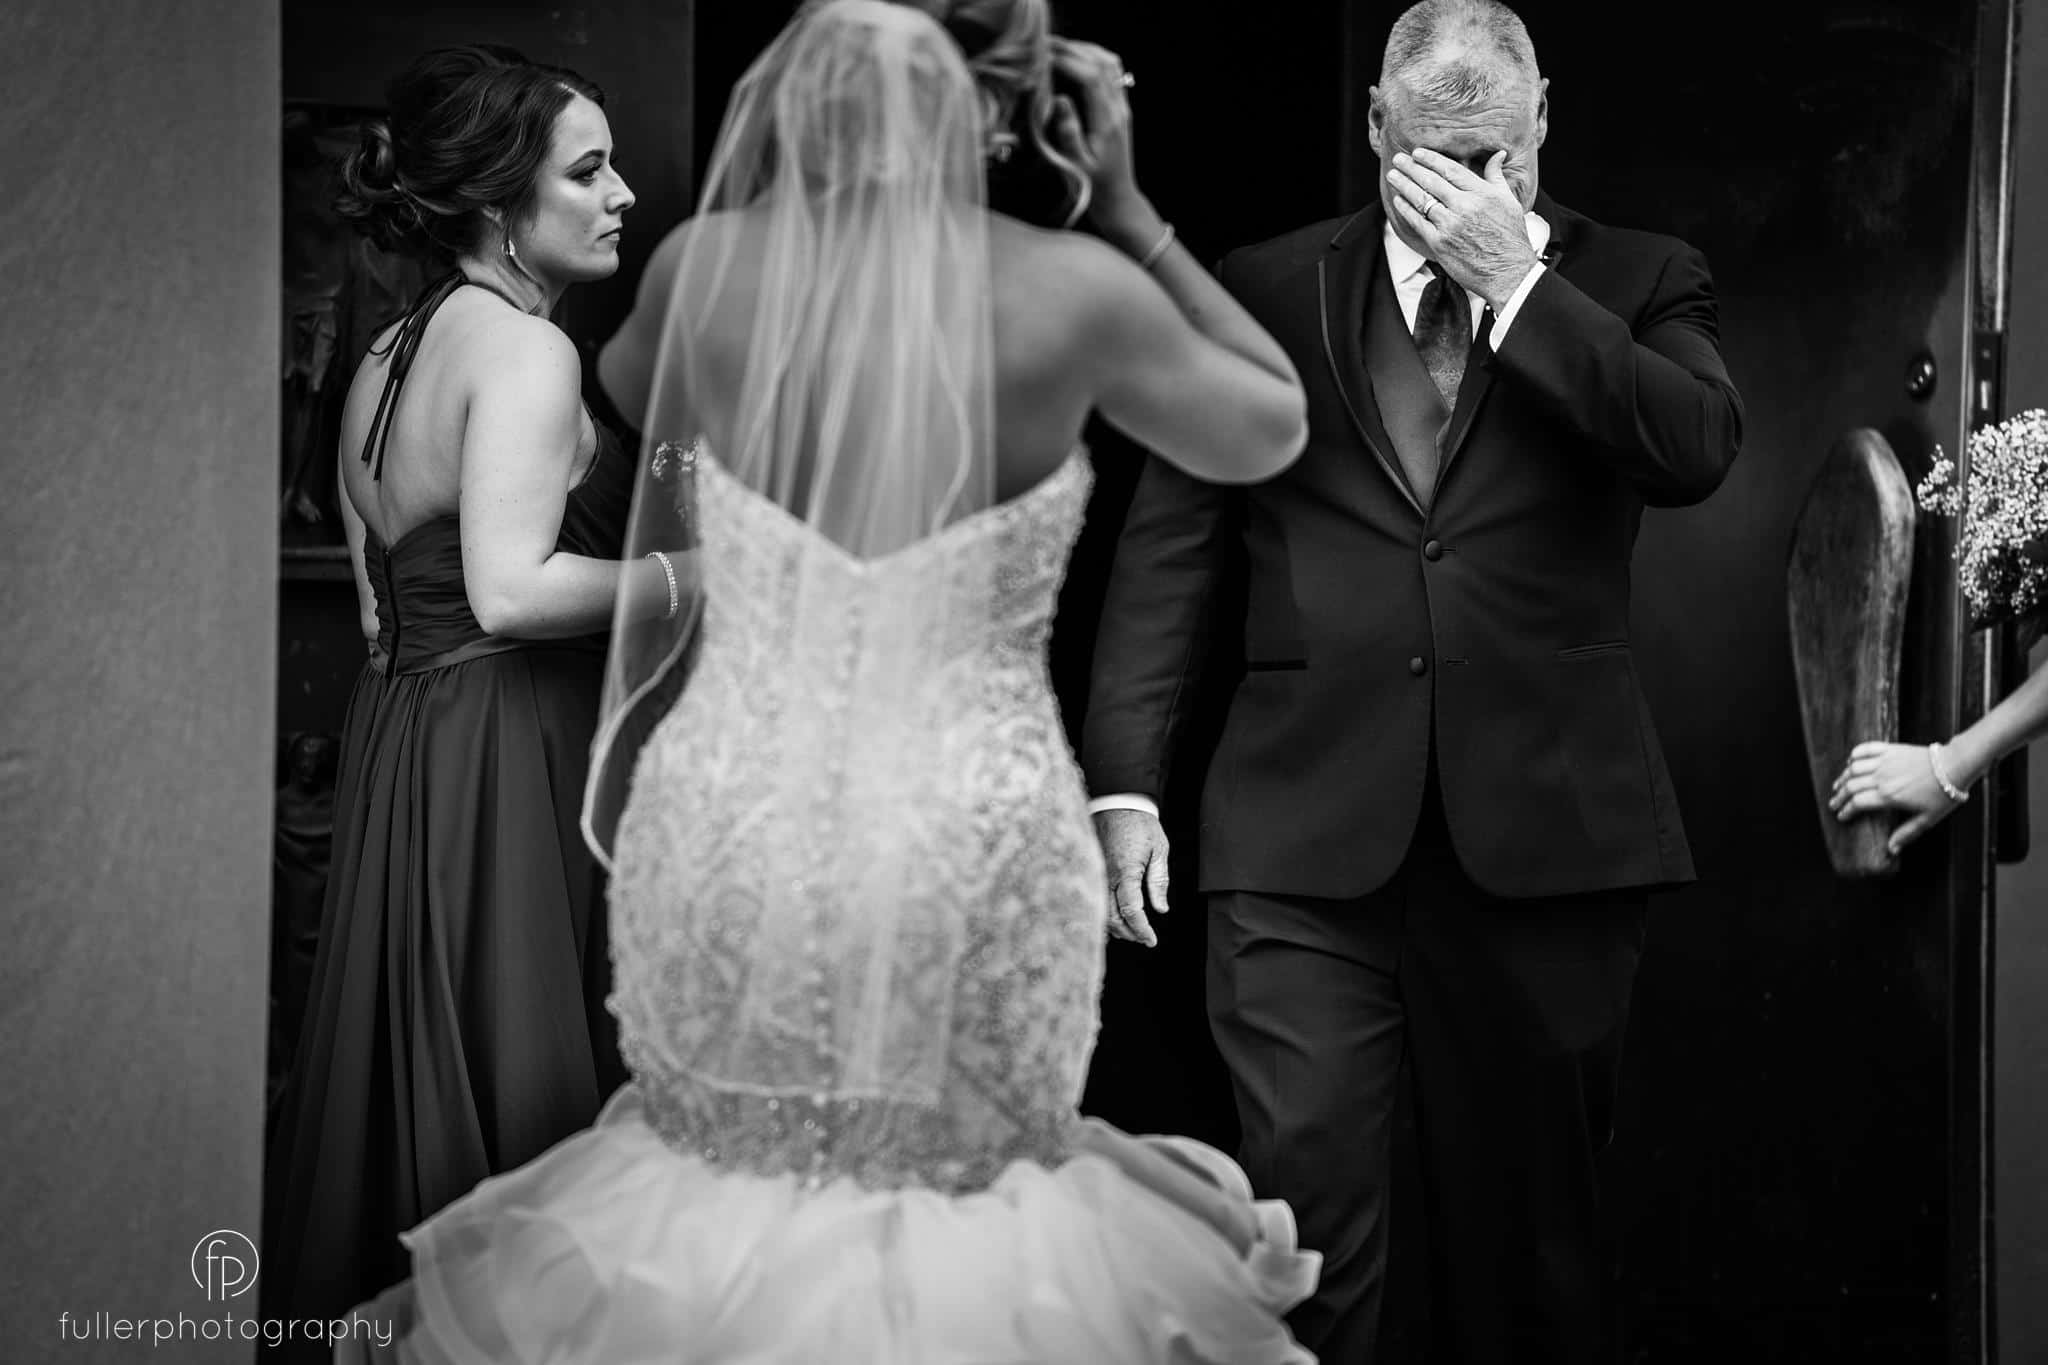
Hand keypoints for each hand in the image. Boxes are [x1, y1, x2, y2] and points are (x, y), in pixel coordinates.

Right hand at [1047, 39, 1153, 242]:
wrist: (1118, 199)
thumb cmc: (1094, 186)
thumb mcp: (1076, 164)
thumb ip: (1068, 132)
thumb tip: (1060, 100)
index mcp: (1108, 121)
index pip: (1091, 77)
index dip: (1067, 60)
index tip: (1043, 54)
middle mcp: (1119, 109)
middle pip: (1101, 63)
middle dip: (1072, 48)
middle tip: (1044, 44)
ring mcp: (1122, 106)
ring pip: (1109, 63)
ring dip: (1084, 49)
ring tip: (1058, 47)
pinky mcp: (1120, 108)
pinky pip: (1113, 72)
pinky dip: (1094, 58)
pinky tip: (1076, 59)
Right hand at [1092, 808, 1170, 946]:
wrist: (1118, 802)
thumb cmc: (1141, 824)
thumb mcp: (1159, 850)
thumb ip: (1159, 881)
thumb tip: (1160, 910)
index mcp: (1125, 871)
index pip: (1132, 910)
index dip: (1142, 929)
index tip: (1151, 941)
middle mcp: (1106, 875)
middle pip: (1113, 916)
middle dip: (1129, 933)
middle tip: (1144, 939)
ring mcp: (1096, 873)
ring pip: (1101, 910)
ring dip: (1116, 926)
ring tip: (1132, 932)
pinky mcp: (1092, 869)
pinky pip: (1095, 898)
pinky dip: (1104, 914)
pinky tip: (1113, 921)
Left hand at [1385, 148, 1538, 311]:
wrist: (1508, 272)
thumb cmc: (1510, 237)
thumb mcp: (1509, 202)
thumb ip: (1496, 177)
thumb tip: (1498, 154)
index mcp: (1482, 194)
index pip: (1451, 170)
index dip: (1431, 159)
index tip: (1418, 152)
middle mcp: (1465, 206)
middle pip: (1432, 181)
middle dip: (1411, 168)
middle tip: (1398, 159)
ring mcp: (1450, 225)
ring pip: (1421, 199)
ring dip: (1404, 185)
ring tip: (1393, 176)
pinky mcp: (1439, 243)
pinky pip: (1417, 221)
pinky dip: (1406, 209)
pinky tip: (1399, 200)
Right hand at [1829, 741, 1961, 853]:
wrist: (1954, 766)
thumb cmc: (1943, 794)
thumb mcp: (1927, 819)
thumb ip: (1907, 833)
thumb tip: (1891, 849)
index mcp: (1888, 796)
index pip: (1857, 803)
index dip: (1846, 810)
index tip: (1841, 816)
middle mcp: (1882, 777)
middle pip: (1851, 786)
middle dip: (1839, 796)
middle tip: (1833, 803)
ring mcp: (1885, 761)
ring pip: (1854, 768)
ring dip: (1843, 777)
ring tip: (1838, 785)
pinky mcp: (1891, 749)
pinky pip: (1866, 749)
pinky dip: (1855, 754)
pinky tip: (1851, 761)